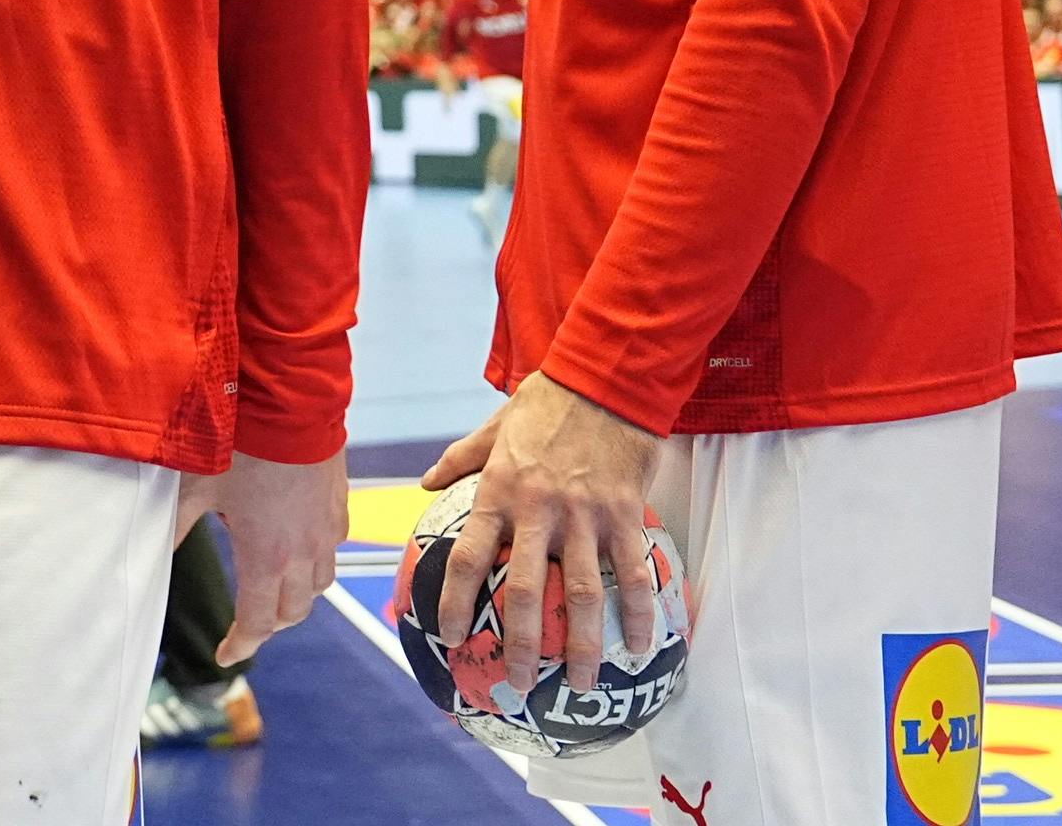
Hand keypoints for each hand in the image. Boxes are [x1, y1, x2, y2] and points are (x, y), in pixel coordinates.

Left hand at [171, 448, 349, 664]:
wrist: (290, 399)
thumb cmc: (240, 444)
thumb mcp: (196, 488)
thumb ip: (175, 528)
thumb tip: (150, 557)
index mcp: (267, 559)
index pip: (258, 624)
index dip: (240, 645)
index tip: (224, 655)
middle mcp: (304, 553)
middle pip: (293, 612)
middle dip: (268, 625)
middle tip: (245, 624)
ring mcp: (327, 530)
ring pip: (320, 585)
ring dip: (297, 596)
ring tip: (272, 589)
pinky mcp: (340, 505)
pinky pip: (333, 549)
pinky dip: (315, 561)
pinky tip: (297, 545)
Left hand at [417, 372, 662, 691]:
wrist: (606, 378)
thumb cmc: (547, 402)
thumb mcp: (494, 427)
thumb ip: (460, 459)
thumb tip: (423, 483)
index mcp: (499, 492)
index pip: (467, 558)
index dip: (454, 603)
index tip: (449, 637)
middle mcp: (538, 512)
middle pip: (523, 592)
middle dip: (517, 644)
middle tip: (515, 682)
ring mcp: (584, 517)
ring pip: (581, 596)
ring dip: (579, 646)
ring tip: (577, 684)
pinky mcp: (624, 515)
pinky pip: (631, 574)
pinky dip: (636, 613)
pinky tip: (638, 646)